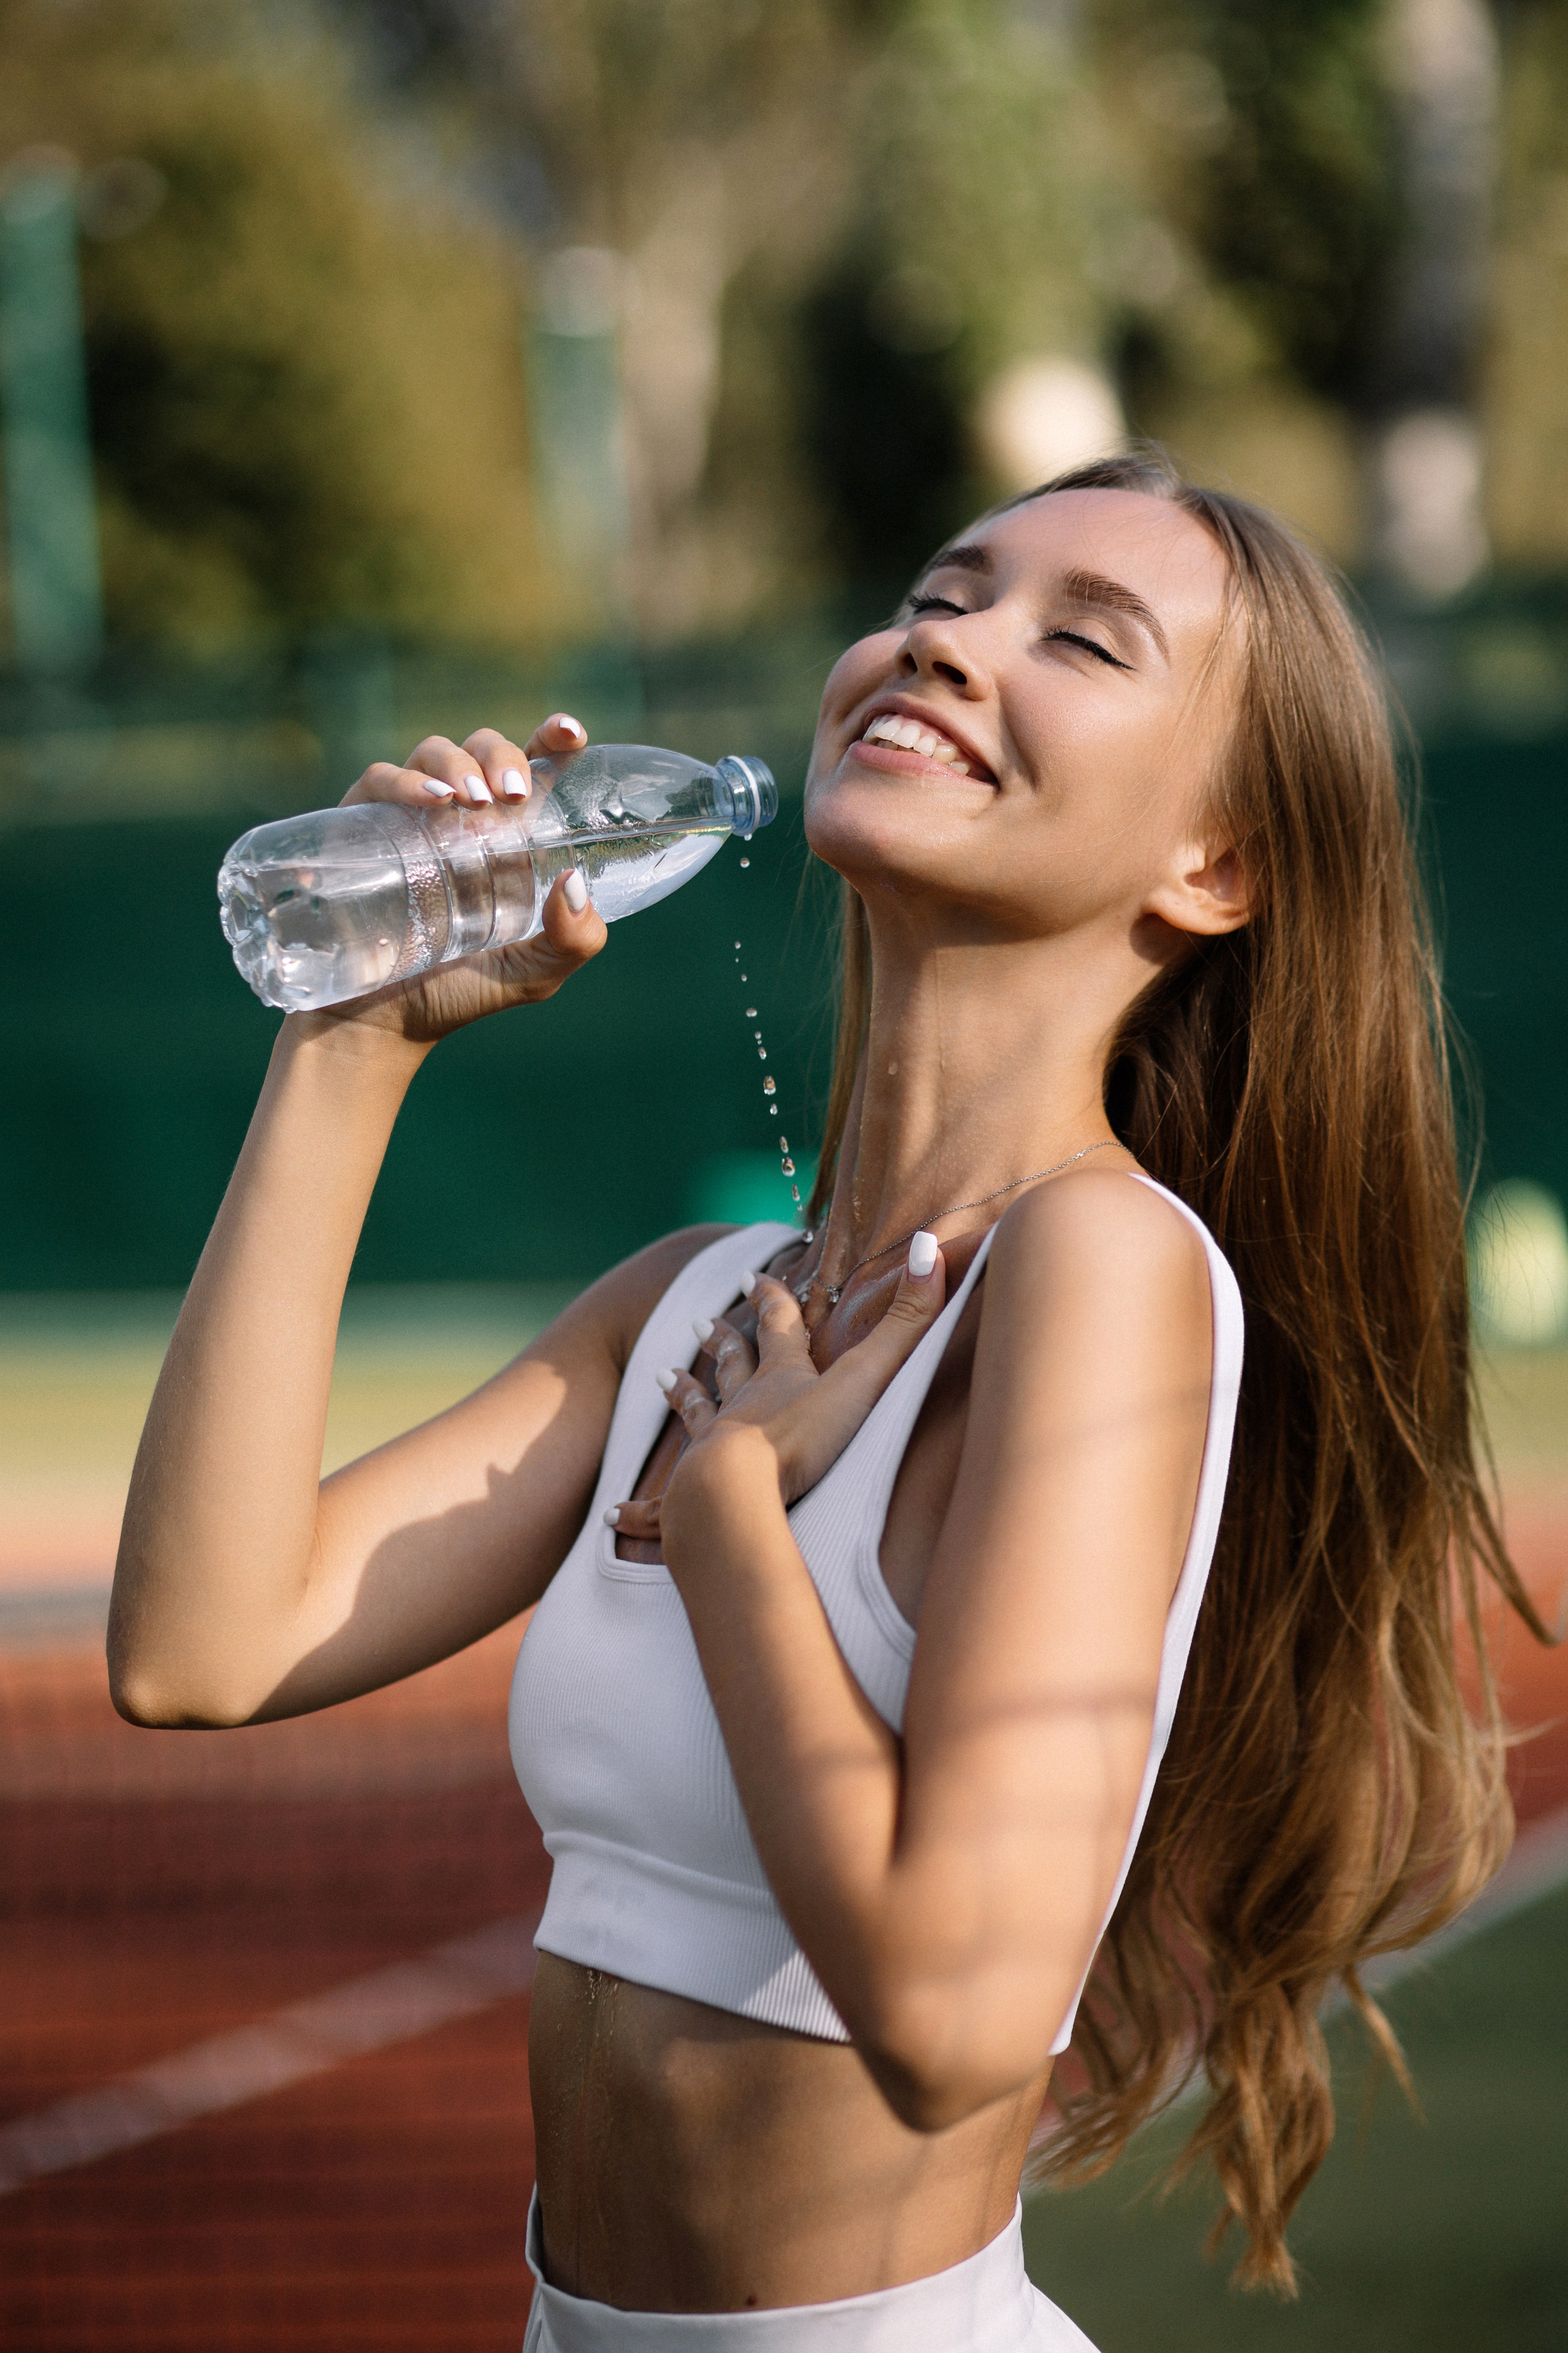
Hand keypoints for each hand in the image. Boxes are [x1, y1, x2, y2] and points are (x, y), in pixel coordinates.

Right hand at [288, 712, 606, 1049]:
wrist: (378, 1025)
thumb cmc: (458, 993)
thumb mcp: (532, 974)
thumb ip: (573, 939)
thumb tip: (577, 882)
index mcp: (509, 838)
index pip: (535, 770)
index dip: (552, 739)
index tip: (570, 733)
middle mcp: (461, 819)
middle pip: (484, 748)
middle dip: (502, 755)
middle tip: (513, 794)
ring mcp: (409, 819)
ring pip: (432, 751)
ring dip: (456, 762)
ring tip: (471, 799)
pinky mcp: (360, 828)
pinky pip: (377, 781)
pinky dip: (403, 780)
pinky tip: (428, 801)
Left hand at [607, 1238, 948, 1556]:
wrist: (736, 1492)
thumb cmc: (803, 1440)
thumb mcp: (866, 1378)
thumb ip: (908, 1321)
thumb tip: (929, 1246)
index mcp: (782, 1379)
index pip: (777, 1328)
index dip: (769, 1300)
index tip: (752, 1276)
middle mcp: (742, 1408)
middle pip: (731, 1367)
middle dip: (721, 1343)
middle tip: (699, 1323)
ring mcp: (711, 1451)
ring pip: (695, 1416)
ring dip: (683, 1396)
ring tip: (663, 1378)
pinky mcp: (689, 1500)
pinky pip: (660, 1505)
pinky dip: (639, 1509)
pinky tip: (616, 1513)